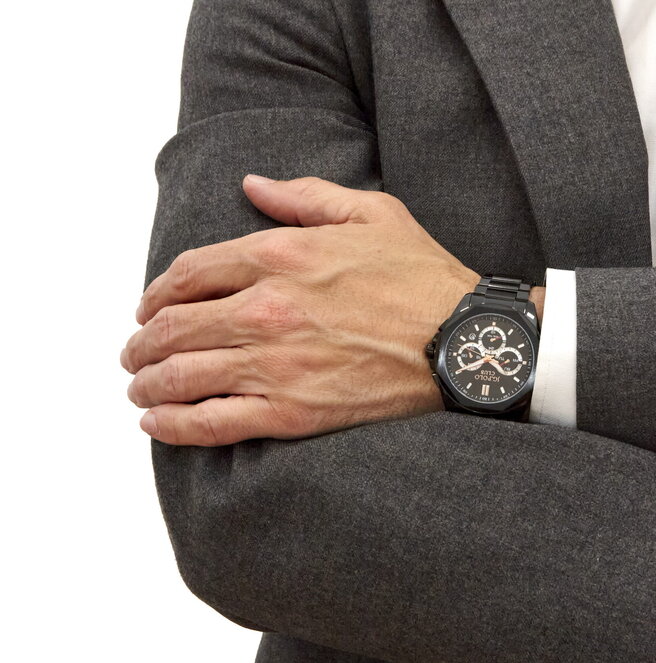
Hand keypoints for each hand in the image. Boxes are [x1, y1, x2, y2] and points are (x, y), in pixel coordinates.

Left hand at [121, 176, 480, 444]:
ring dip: (147, 383)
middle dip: (142, 342)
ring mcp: (277, 365)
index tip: (148, 306)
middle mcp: (267, 310)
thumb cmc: (423, 279)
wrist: (464, 343)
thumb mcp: (371, 213)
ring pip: (183, 375)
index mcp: (281, 256)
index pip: (189, 273)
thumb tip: (252, 185)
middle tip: (134, 353)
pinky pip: (214, 423)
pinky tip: (155, 424)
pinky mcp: (293, 413)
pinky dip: (175, 426)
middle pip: (173, 327)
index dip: (157, 292)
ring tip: (139, 388)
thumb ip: (303, 195)